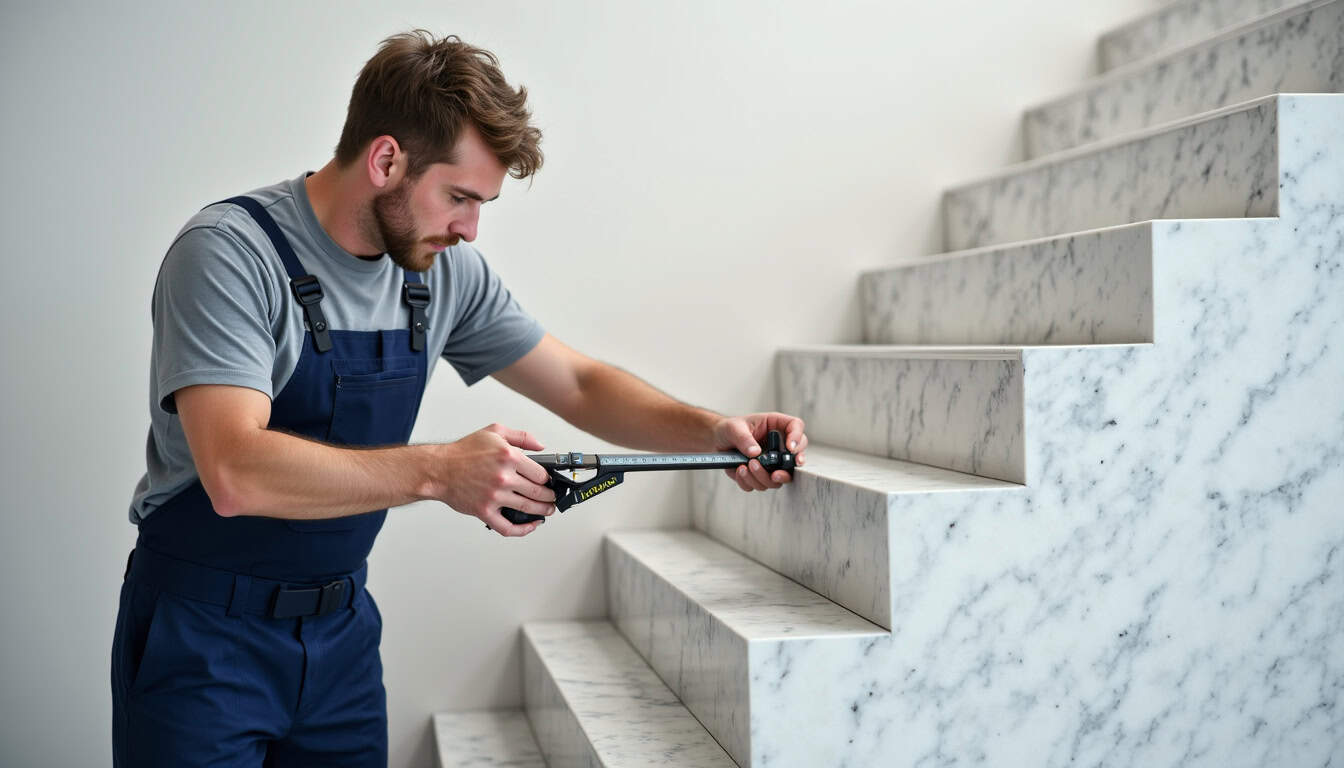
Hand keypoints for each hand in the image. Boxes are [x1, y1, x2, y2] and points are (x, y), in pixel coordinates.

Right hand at [434, 423, 555, 535]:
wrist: (439, 469)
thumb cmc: (463, 452)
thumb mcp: (494, 432)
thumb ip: (521, 437)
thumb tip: (541, 446)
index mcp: (508, 457)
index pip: (540, 473)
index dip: (548, 479)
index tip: (549, 482)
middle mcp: (503, 477)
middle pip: (538, 492)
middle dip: (549, 497)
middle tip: (552, 498)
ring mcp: (495, 496)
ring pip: (527, 508)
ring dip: (542, 511)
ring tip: (547, 510)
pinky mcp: (485, 511)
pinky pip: (508, 527)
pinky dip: (523, 530)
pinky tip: (531, 526)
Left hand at [712, 412, 807, 491]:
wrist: (718, 441)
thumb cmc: (730, 429)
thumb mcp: (734, 428)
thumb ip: (744, 438)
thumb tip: (755, 453)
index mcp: (776, 426)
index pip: (796, 427)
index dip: (797, 438)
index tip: (789, 448)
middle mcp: (778, 445)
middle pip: (795, 459)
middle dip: (786, 471)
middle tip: (775, 474)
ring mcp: (772, 462)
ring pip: (777, 478)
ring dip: (762, 476)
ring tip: (745, 466)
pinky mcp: (761, 475)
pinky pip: (761, 485)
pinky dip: (749, 481)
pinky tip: (739, 470)